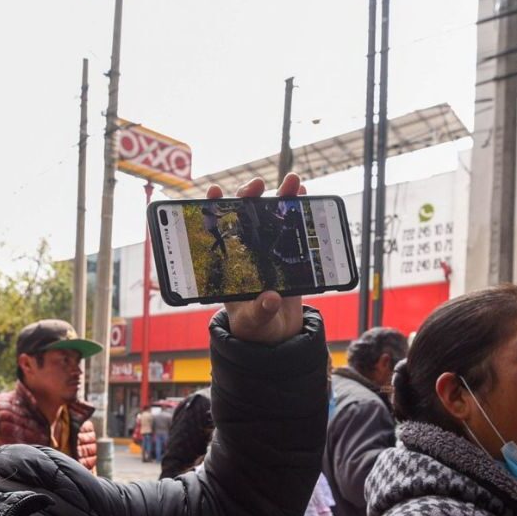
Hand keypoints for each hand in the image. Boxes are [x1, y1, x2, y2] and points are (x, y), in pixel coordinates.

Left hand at [219, 174, 305, 344]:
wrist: (276, 334)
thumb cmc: (254, 326)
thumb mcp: (253, 321)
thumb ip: (260, 311)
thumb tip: (271, 299)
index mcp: (228, 263)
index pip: (215, 230)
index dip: (212, 209)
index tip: (215, 191)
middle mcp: (246, 251)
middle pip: (244, 216)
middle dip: (249, 196)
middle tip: (257, 185)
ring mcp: (267, 249)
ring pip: (270, 216)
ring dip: (280, 196)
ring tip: (292, 181)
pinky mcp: (286, 254)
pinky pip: (292, 227)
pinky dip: (298, 210)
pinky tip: (305, 195)